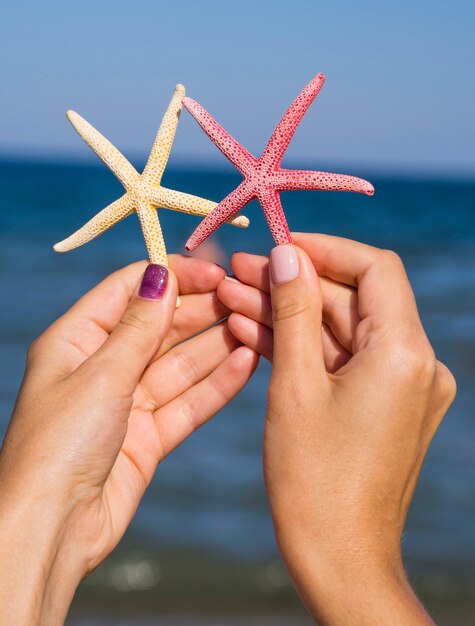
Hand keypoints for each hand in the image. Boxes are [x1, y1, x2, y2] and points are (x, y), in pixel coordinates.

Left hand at [0, 256, 257, 625]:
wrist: (52, 528)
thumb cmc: (58, 445)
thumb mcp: (100, 375)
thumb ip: (138, 328)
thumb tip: (161, 275)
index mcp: (76, 340)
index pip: (129, 291)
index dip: (173, 277)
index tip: (214, 270)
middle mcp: (103, 367)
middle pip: (160, 327)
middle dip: (201, 310)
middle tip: (244, 296)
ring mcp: (128, 402)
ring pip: (180, 365)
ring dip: (216, 345)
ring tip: (255, 325)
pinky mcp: (148, 436)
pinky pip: (188, 402)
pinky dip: (216, 384)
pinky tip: (247, 363)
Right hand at [217, 233, 455, 624]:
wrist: (340, 561)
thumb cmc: (313, 479)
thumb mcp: (294, 384)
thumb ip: (293, 310)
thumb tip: (286, 254)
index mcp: (405, 353)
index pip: (375, 268)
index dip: (325, 250)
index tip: (278, 246)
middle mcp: (416, 364)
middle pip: (352, 300)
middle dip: (293, 284)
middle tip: (238, 273)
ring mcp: (401, 386)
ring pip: (342, 330)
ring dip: (291, 315)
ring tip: (233, 298)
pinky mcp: (383, 405)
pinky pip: (342, 361)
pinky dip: (304, 347)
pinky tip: (254, 331)